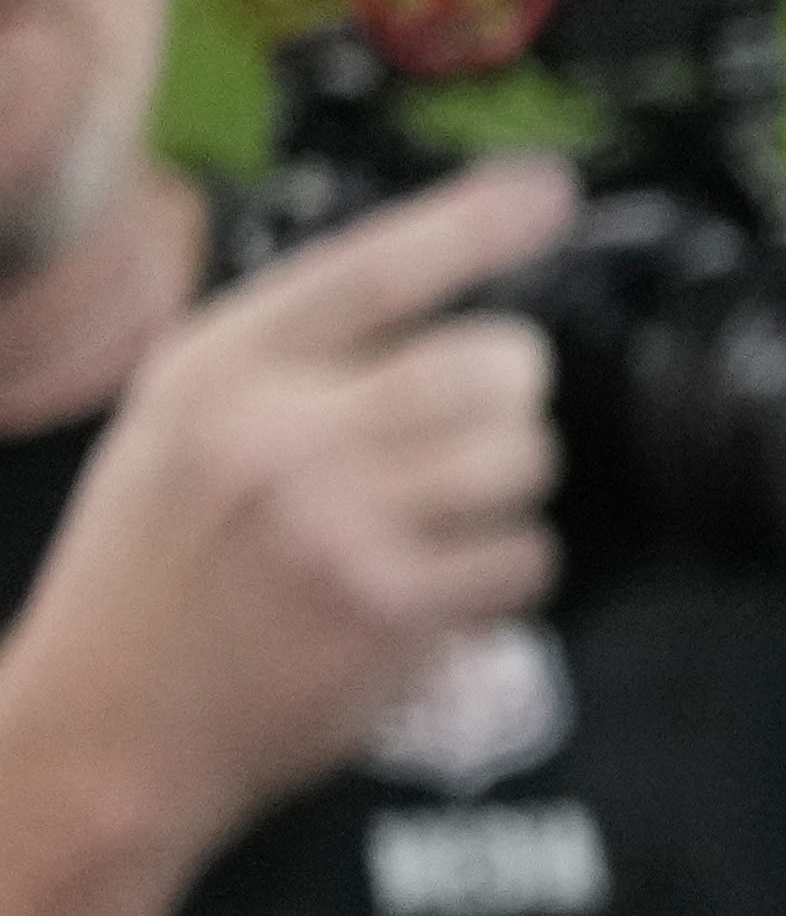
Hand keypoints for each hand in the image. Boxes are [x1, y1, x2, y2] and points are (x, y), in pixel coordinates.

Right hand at [3, 156, 571, 851]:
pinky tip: (429, 590)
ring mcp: (340, 522)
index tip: (547, 192)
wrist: (108, 724)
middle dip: (506, 401)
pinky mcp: (392, 608)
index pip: (373, 266)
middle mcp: (279, 433)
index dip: (476, 224)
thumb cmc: (152, 575)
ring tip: (428, 527)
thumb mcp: (179, 428)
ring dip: (504, 496)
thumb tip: (438, 307)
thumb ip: (291, 363)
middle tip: (462, 439)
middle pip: (495, 367)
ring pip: (524, 463)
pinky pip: (524, 560)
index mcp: (219, 369)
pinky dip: (500, 578)